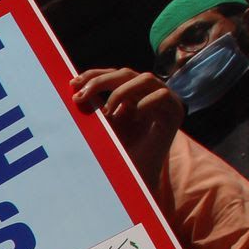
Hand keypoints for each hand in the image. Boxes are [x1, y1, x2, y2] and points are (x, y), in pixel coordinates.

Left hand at [71, 68, 181, 191]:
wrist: (133, 175)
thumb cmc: (117, 151)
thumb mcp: (103, 122)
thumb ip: (95, 103)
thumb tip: (74, 85)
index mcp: (133, 93)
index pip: (115, 74)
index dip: (95, 75)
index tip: (73, 84)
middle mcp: (150, 93)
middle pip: (127, 73)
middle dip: (101, 81)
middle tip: (81, 97)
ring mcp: (165, 101)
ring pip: (145, 78)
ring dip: (121, 92)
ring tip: (106, 113)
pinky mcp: (175, 112)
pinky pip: (161, 96)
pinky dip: (144, 104)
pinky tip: (133, 118)